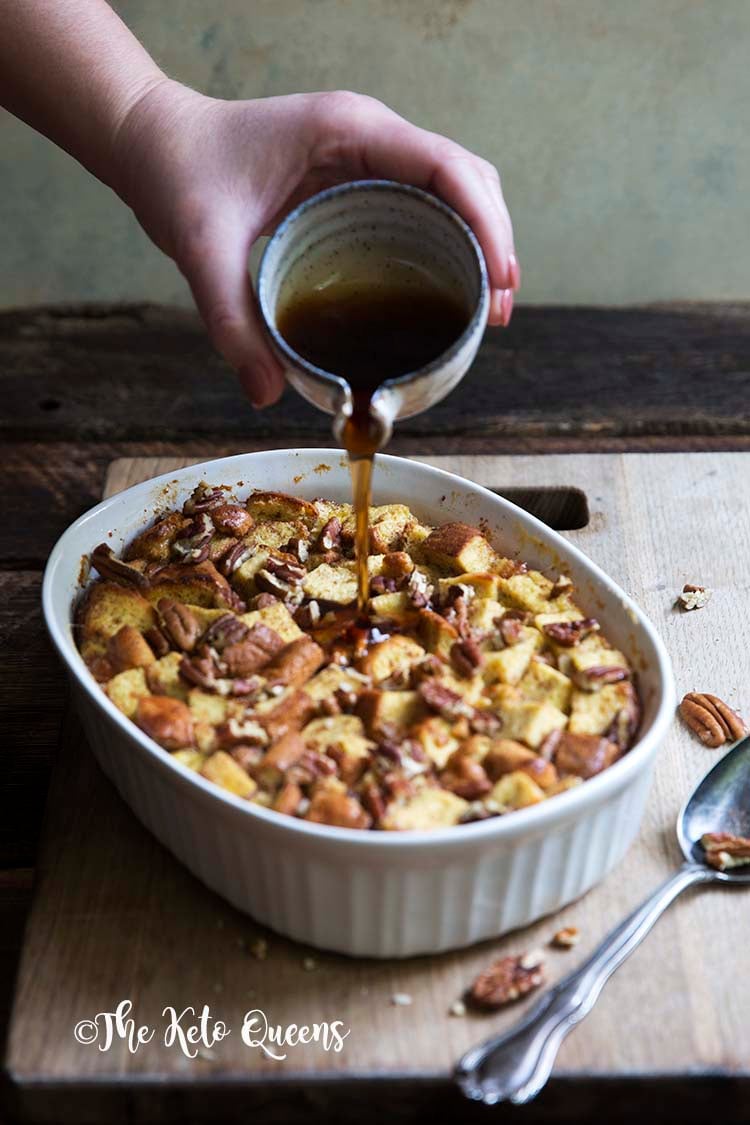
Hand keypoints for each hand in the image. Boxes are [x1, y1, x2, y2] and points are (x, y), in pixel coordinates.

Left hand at [115, 81, 518, 407]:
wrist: (157, 144)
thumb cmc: (180, 177)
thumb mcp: (201, 251)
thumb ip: (230, 324)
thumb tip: (267, 397)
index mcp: (348, 131)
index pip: (447, 168)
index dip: (487, 225)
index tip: (501, 285)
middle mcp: (370, 135)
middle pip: (467, 178)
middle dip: (495, 241)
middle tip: (500, 312)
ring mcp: (368, 153)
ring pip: (454, 188)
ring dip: (481, 240)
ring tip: (491, 308)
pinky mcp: (359, 176)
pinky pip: (425, 201)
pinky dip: (452, 240)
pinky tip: (451, 288)